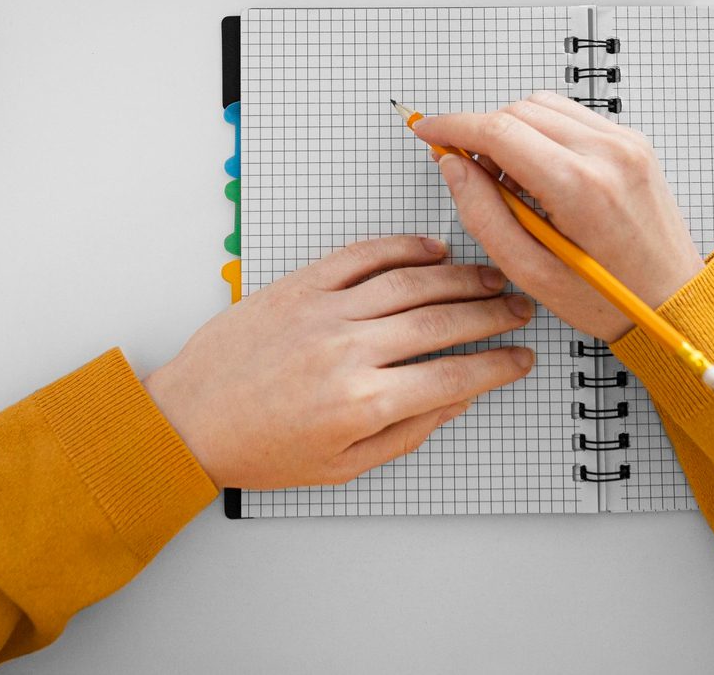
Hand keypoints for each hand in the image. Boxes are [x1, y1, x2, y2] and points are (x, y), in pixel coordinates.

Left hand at [143, 236, 533, 488]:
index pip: (455, 375)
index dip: (498, 365)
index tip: (522, 357)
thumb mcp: (344, 465)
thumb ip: (407, 431)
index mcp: (364, 402)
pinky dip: (401, 248)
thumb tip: (458, 397)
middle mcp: (349, 350)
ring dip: (459, 277)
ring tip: (490, 277)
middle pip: (442, 321)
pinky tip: (431, 250)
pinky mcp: (299, 284)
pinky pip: (360, 256)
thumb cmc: (262, 448)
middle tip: (520, 308)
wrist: (192, 418)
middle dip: (491, 313)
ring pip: (409, 282)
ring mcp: (323, 310)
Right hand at [414, 92, 705, 341]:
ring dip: (511, 129)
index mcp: (580, 187)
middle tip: (470, 172)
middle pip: (517, 111)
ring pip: (541, 105)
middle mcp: (607, 153)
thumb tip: (452, 167)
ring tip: (508, 178)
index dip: (453, 126)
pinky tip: (539, 172)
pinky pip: (569, 116)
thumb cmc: (609, 299)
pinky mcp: (632, 142)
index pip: (499, 130)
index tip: (428, 130)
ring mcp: (625, 142)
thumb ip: (482, 214)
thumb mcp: (530, 273)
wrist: (677, 303)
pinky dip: (541, 132)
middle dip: (481, 133)